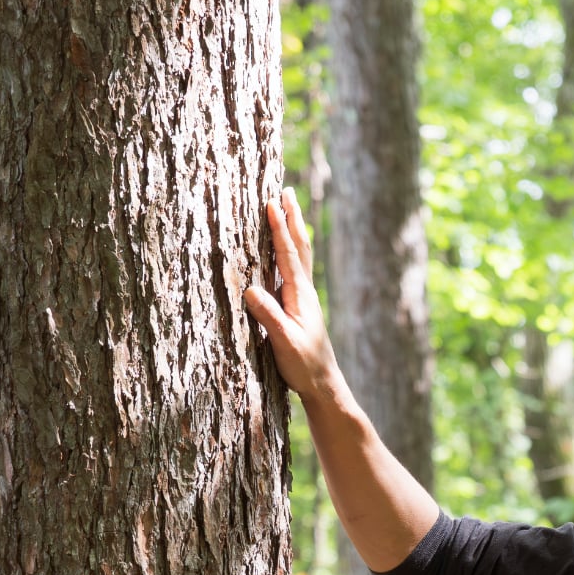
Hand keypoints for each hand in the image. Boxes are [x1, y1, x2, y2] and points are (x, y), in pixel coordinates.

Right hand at [244, 189, 342, 406]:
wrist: (323, 384)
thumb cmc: (304, 365)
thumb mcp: (283, 342)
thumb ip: (269, 316)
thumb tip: (250, 289)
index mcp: (300, 295)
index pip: (288, 255)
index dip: (279, 228)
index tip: (272, 202)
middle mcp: (304, 292)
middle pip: (299, 247)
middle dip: (291, 218)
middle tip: (286, 191)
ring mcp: (303, 298)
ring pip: (299, 256)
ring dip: (293, 230)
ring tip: (289, 208)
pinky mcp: (299, 306)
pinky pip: (294, 269)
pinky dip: (290, 251)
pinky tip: (286, 250)